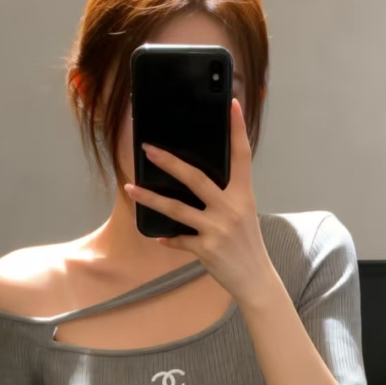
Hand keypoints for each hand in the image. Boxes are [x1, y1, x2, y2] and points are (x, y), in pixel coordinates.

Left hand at [123, 98, 274, 306]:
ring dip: (150, 198)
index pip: (241, 156)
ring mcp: (218, 229)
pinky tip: (157, 236)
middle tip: (148, 149)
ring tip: (130, 188)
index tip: (232, 105)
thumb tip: (195, 181)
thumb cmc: (247, 244)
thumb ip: (225, 197)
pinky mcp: (207, 249)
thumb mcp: (243, 214)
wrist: (255, 279)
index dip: (237, 129)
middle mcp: (231, 208)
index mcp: (243, 195)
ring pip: (177, 209)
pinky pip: (179, 239)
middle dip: (169, 163)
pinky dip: (168, 238)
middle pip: (196, 178)